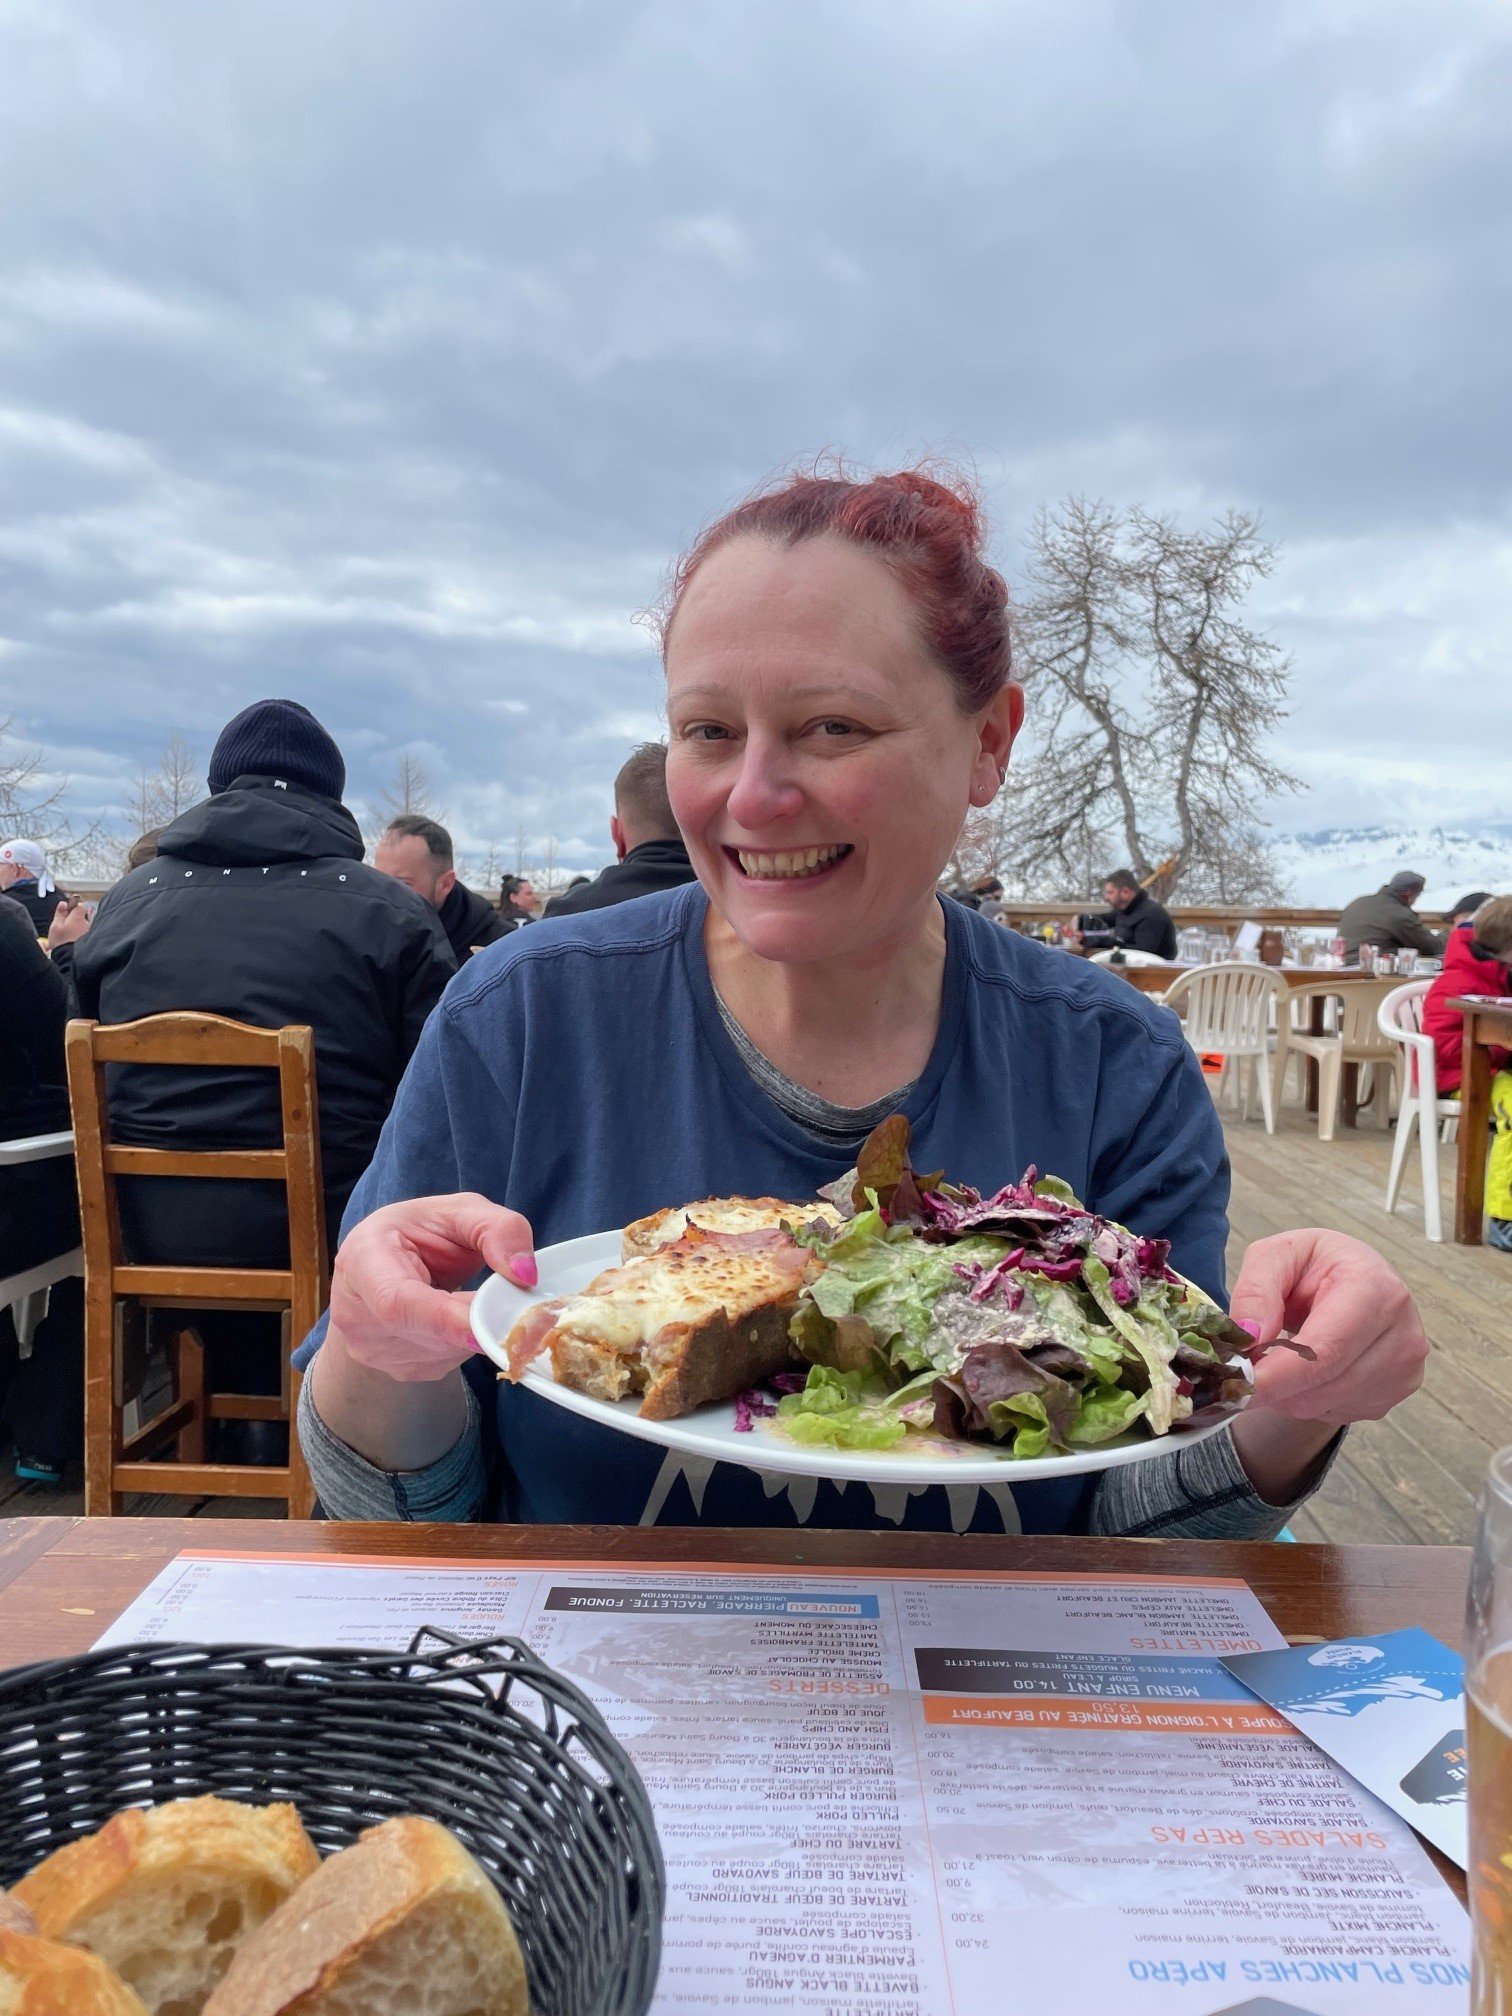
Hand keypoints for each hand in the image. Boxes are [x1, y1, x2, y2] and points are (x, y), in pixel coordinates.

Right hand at [47, 898, 90, 945]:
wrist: (69, 958)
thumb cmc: (61, 940)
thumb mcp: (55, 925)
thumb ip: (60, 913)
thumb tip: (63, 903)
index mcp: (78, 917)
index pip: (80, 905)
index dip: (73, 907)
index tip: (67, 911)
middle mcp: (87, 922)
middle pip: (84, 915)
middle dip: (76, 917)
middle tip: (67, 923)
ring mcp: (90, 931)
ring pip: (85, 924)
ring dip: (79, 925)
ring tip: (70, 932)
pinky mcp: (91, 939)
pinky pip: (86, 932)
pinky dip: (82, 933)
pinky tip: (75, 938)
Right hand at [326, 1193, 536, 1384]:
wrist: (383, 1265)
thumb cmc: (420, 1232)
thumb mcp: (459, 1211)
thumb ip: (498, 1229)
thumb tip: (525, 1275)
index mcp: (363, 1259)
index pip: (398, 1302)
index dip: (445, 1320)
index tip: (487, 1330)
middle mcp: (355, 1312)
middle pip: (429, 1335)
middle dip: (478, 1321)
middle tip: (510, 1301)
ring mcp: (371, 1349)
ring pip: (443, 1354)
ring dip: (474, 1332)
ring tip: (475, 1297)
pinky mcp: (394, 1370)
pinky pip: (445, 1364)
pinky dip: (465, 1343)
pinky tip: (458, 1317)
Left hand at [1226, 1230, 1426, 1502]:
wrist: (1355, 1280)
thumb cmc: (1315, 1266)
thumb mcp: (1276, 1256)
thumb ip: (1256, 1289)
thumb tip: (1250, 1336)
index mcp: (1375, 1288)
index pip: (1324, 1350)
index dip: (1277, 1374)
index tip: (1237, 1382)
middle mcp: (1402, 1332)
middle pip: (1325, 1384)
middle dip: (1273, 1387)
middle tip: (1238, 1375)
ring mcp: (1405, 1368)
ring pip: (1326, 1404)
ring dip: (1286, 1395)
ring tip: (1273, 1360)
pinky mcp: (1397, 1392)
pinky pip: (1337, 1412)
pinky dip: (1306, 1400)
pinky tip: (1302, 1370)